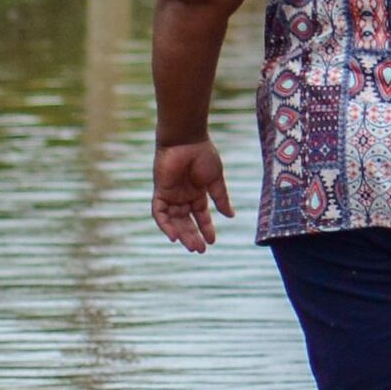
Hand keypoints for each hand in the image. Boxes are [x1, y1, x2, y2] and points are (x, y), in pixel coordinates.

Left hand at [153, 138, 231, 253]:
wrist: (187, 139)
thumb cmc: (203, 154)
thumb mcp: (215, 179)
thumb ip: (221, 198)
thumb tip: (230, 216)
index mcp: (196, 193)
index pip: (200, 216)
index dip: (206, 228)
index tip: (212, 241)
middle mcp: (182, 196)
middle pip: (186, 222)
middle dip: (193, 236)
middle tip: (200, 250)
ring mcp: (171, 195)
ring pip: (173, 221)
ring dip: (181, 234)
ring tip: (191, 246)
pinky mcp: (160, 191)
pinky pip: (159, 212)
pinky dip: (165, 225)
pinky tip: (174, 236)